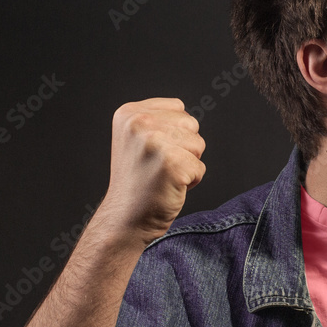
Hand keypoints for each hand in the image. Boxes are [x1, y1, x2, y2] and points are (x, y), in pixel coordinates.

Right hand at [98, 98, 205, 246]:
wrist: (126, 218)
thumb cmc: (137, 181)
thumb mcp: (136, 139)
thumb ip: (158, 121)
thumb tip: (187, 116)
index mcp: (129, 113)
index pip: (178, 108)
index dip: (174, 133)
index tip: (152, 152)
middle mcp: (139, 123)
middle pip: (192, 124)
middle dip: (184, 147)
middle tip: (158, 166)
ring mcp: (154, 142)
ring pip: (199, 144)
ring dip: (188, 164)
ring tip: (163, 176)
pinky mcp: (171, 163)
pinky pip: (200, 168)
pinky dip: (191, 181)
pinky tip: (169, 187)